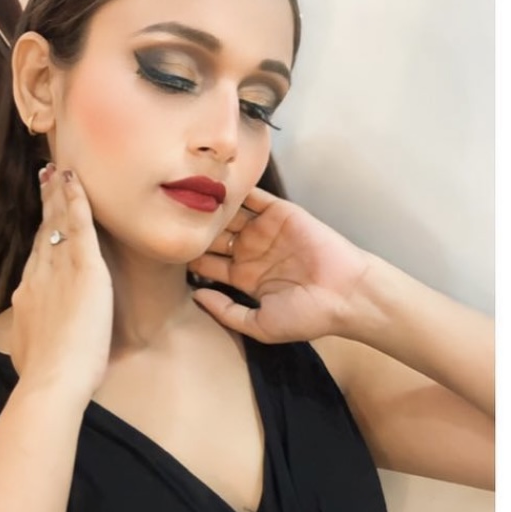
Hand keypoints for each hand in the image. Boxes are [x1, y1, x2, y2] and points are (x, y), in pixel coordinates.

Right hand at [9, 164, 112, 404]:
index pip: (37, 256)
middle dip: (46, 204)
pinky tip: (75, 182)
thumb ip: (32, 336)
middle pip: (44, 232)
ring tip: (59, 171)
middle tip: (47, 177)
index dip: (40, 233)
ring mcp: (59, 270)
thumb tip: (32, 340)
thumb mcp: (29, 351)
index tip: (41, 217)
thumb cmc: (43, 376)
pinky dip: (77, 201)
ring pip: (59, 223)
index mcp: (27, 294)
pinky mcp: (83, 269)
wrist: (51, 379)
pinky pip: (80, 226)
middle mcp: (38, 276)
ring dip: (59, 195)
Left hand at [187, 185, 374, 342]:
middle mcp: (251, 251)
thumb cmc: (307, 316)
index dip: (188, 258)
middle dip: (194, 230)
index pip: (206, 264)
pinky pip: (254, 197)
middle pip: (213, 236)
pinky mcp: (280, 213)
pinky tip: (214, 186)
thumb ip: (226, 312)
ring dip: (211, 208)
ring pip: (229, 214)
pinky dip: (236, 190)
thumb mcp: (259, 325)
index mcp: (244, 277)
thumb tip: (195, 297)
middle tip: (170, 221)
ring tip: (187, 200)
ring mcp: (265, 231)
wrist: (346, 294)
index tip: (164, 253)